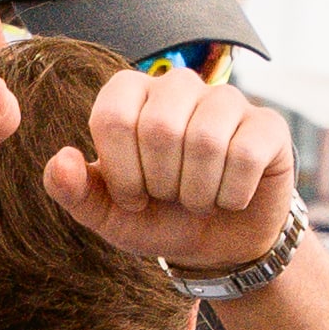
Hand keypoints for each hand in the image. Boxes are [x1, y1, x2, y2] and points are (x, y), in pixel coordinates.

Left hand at [44, 59, 293, 277]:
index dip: (121, 171)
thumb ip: (73, 190)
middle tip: (170, 196)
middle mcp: (178, 85)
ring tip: (198, 199)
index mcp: (132, 94)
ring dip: (198, 192)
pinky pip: (246, 155)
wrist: (217, 244)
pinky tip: (230, 197)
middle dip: (161, 183)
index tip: (133, 194)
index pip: (113, 116)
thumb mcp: (108, 215)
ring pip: (206, 141)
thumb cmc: (156, 218)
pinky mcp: (267, 124)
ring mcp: (227, 100)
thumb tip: (61, 160)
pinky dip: (232, 194)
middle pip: (160, 128)